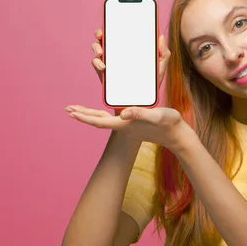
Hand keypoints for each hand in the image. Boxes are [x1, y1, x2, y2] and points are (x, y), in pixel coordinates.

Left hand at [65, 104, 189, 150]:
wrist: (178, 136)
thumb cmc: (170, 125)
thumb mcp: (158, 115)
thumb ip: (141, 113)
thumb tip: (124, 112)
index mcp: (126, 124)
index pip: (100, 121)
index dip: (84, 117)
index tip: (71, 111)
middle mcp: (124, 127)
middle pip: (98, 122)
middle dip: (83, 115)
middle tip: (68, 109)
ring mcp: (129, 127)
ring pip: (104, 121)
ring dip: (90, 115)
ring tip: (79, 109)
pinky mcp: (134, 125)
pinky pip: (113, 120)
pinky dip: (103, 115)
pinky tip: (104, 110)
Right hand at [90, 28, 171, 113]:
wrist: (140, 103)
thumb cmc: (150, 84)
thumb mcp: (160, 68)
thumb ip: (164, 53)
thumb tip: (161, 37)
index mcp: (130, 48)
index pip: (122, 32)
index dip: (117, 22)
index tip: (115, 19)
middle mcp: (117, 52)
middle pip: (105, 37)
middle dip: (100, 32)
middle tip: (101, 34)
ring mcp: (109, 61)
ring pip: (97, 48)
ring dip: (96, 47)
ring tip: (101, 52)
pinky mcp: (103, 72)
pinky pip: (95, 63)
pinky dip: (96, 62)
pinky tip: (103, 66)